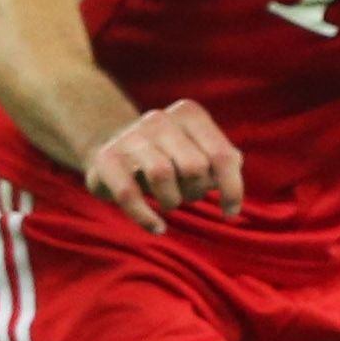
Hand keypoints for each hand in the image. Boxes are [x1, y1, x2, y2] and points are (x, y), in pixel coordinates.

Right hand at [84, 100, 244, 233]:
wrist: (112, 149)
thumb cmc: (168, 156)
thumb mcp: (199, 151)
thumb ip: (224, 160)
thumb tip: (233, 167)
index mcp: (189, 113)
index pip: (222, 156)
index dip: (232, 189)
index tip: (230, 211)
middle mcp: (160, 119)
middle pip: (194, 167)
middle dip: (197, 191)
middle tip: (188, 195)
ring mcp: (131, 136)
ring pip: (161, 174)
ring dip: (172, 200)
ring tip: (170, 203)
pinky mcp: (106, 158)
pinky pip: (128, 193)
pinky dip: (146, 217)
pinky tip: (157, 227)